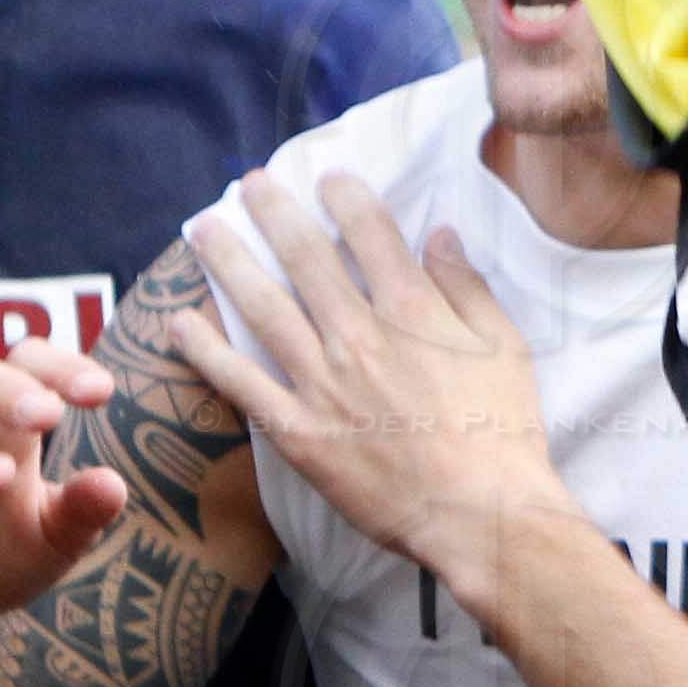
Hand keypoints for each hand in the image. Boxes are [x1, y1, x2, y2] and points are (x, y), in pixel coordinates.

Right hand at [0, 340, 120, 622]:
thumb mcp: (49, 539)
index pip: (30, 362)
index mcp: (4, 417)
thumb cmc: (0, 556)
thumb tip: (111, 487)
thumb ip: (81, 512)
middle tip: (46, 417)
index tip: (100, 395)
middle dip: (4, 389)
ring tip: (1, 478)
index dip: (61, 368)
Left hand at [176, 178, 563, 606]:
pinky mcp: (297, 430)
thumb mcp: (504, 346)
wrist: (479, 510)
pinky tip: (182, 322)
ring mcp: (321, 382)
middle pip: (307, 259)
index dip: (347, 198)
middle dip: (276, 214)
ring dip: (230, 263)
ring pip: (264, 308)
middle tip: (250, 183)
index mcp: (414, 311)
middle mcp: (358, 335)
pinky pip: (241, 383)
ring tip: (204, 229)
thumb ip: (467, 288)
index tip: (328, 176)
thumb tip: (440, 236)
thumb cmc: (503, 428)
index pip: (372, 235)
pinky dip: (208, 351)